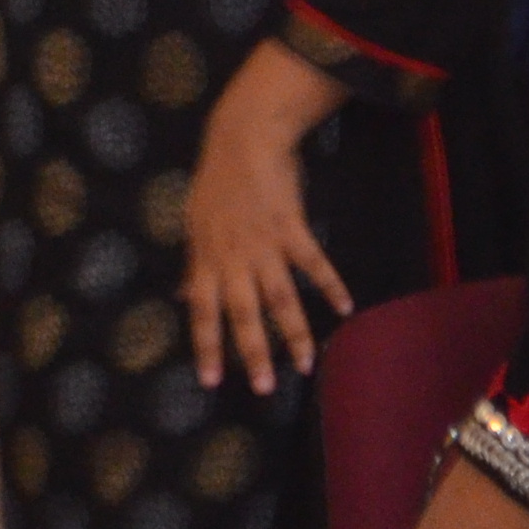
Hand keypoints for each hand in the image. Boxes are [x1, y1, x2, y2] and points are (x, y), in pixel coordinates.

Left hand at [180, 40, 353, 395]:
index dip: (207, 347)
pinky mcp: (292, 228)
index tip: (211, 381)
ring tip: (307, 365)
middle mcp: (234, 258)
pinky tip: (345, 308)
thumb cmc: (216, 182)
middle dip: (254, 353)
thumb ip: (193, 265)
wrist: (242, 139)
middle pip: (244, 314)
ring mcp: (264, 245)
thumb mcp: (194, 224)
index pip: (203, 312)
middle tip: (264, 388)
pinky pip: (313, 263)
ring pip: (281, 298)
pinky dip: (330, 285)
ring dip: (294, 334)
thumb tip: (184, 298)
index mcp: (206, 259)